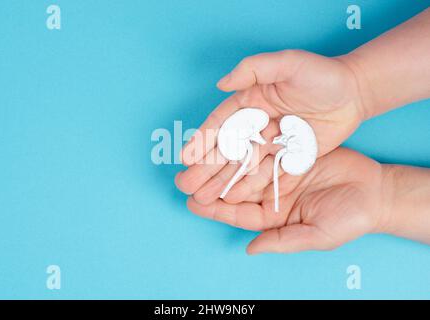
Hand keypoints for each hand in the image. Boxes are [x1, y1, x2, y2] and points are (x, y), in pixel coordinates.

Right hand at [176, 50, 365, 204]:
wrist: (354, 92)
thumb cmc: (321, 74)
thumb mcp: (288, 63)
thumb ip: (254, 70)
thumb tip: (221, 84)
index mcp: (251, 101)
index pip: (221, 123)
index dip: (202, 140)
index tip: (185, 157)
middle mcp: (257, 124)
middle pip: (227, 149)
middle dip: (205, 167)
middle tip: (185, 184)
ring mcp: (271, 142)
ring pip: (242, 165)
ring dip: (222, 180)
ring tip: (202, 196)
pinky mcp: (287, 156)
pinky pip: (264, 173)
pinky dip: (248, 185)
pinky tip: (232, 198)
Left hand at [186, 148, 389, 253]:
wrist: (375, 191)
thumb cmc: (349, 218)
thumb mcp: (316, 234)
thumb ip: (283, 241)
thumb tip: (250, 249)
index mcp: (274, 217)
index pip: (238, 214)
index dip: (214, 210)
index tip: (191, 203)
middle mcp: (271, 195)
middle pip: (234, 190)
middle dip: (208, 184)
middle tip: (183, 178)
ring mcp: (278, 173)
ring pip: (243, 167)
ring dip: (220, 162)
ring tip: (196, 156)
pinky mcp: (287, 153)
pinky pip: (262, 149)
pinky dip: (244, 144)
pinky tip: (227, 138)